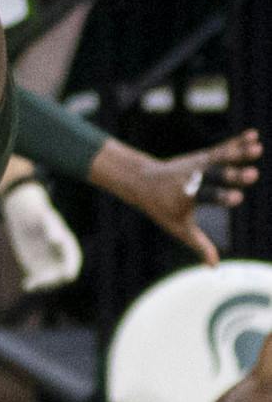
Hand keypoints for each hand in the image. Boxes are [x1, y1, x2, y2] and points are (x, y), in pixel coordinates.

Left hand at [1, 178, 83, 292]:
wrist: (25, 219)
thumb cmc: (39, 215)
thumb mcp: (45, 218)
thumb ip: (52, 228)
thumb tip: (55, 240)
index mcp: (68, 246)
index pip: (73, 261)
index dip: (71, 268)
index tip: (68, 275)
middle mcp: (61, 258)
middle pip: (62, 274)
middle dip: (55, 279)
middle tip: (42, 279)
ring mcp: (50, 265)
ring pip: (50, 280)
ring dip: (43, 283)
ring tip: (33, 283)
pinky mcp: (37, 268)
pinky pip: (37, 280)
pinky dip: (34, 283)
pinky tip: (27, 285)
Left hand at [124, 128, 262, 265]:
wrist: (144, 181)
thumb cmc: (162, 208)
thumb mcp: (177, 227)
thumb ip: (198, 244)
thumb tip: (214, 266)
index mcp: (187, 195)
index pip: (207, 196)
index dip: (222, 196)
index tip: (239, 198)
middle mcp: (193, 176)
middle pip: (215, 175)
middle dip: (233, 174)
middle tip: (253, 174)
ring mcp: (198, 164)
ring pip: (220, 157)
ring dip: (239, 152)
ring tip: (258, 148)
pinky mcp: (203, 156)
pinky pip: (222, 148)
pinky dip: (237, 141)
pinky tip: (254, 135)